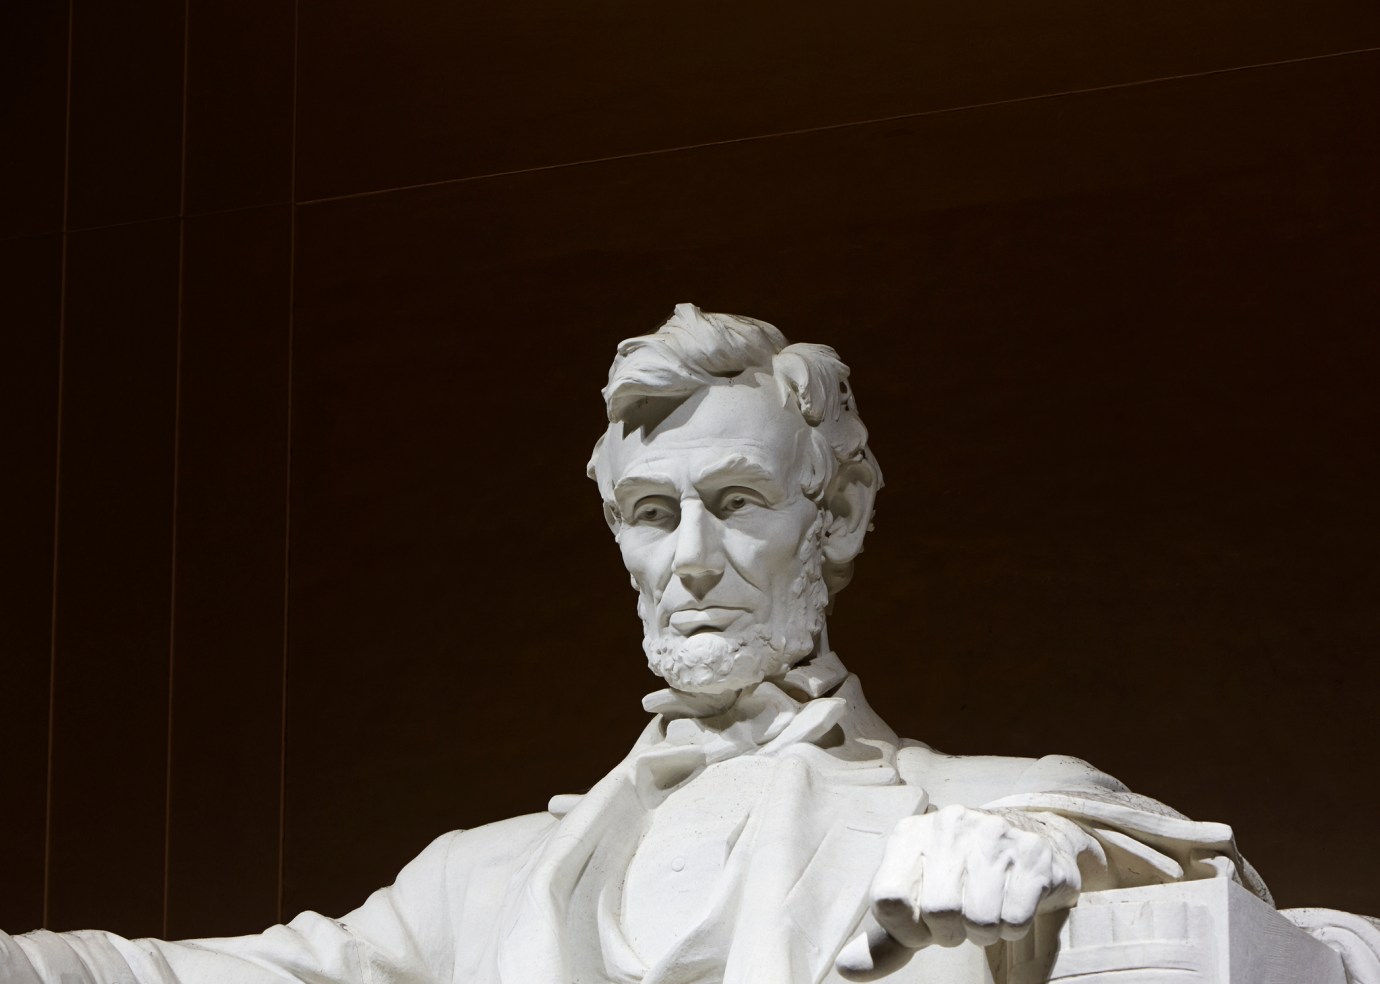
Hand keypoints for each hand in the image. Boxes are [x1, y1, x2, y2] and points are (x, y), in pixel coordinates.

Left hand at [836, 805, 1092, 979]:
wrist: (1026, 840)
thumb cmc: (959, 882)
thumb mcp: (917, 904)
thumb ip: (884, 939)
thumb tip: (845, 969)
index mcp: (909, 835)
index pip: (887, 898)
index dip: (906, 929)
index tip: (922, 927)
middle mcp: (949, 825)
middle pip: (939, 911)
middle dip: (951, 932)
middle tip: (961, 921)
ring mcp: (993, 835)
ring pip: (980, 918)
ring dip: (984, 931)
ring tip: (986, 909)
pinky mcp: (1033, 854)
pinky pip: (1016, 918)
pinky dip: (1013, 926)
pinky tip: (1011, 902)